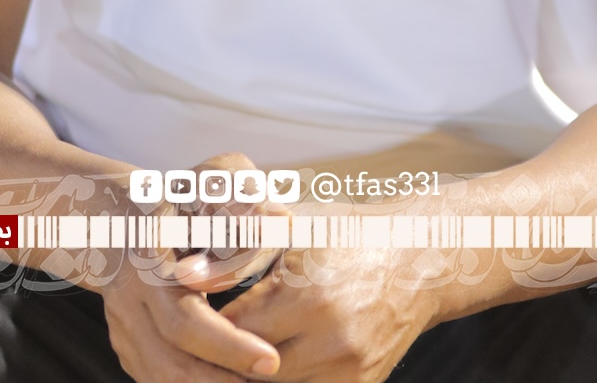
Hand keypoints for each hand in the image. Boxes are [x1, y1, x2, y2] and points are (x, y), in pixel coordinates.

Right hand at [102, 153, 286, 381]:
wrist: (111, 217)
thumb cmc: (170, 199)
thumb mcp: (201, 185)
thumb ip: (237, 200)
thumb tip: (277, 221)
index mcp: (145, 264)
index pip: (184, 321)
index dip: (227, 345)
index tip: (271, 358)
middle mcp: (128, 304)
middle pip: (171, 365)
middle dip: (222, 382)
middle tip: (271, 380)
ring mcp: (122, 330)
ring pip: (161, 380)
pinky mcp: (127, 347)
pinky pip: (157, 379)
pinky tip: (230, 380)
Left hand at [203, 243, 440, 382]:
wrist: (417, 259)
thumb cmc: (347, 233)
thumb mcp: (292, 229)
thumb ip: (236, 252)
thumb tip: (180, 276)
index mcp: (307, 294)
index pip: (233, 332)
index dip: (206, 327)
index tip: (188, 314)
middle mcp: (330, 339)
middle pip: (250, 371)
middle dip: (224, 357)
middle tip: (203, 340)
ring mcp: (348, 370)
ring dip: (251, 373)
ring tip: (235, 348)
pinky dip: (284, 380)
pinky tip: (270, 355)